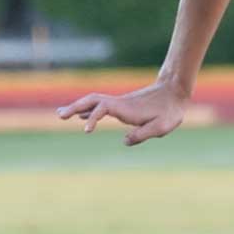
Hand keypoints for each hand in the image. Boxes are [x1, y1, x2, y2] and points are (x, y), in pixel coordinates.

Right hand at [56, 80, 185, 145]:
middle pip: (92, 100)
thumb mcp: (161, 126)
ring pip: (94, 102)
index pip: (102, 109)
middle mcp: (120, 103)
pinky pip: (100, 106)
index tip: (86, 131)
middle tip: (59, 115)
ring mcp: (120, 103)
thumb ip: (143, 134)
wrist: (174, 91)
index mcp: (127, 109)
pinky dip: (88, 110)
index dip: (92, 118)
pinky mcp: (122, 105)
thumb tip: (124, 141)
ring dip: (78, 107)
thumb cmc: (170, 110)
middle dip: (75, 107)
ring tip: (61, 114)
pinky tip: (81, 116)